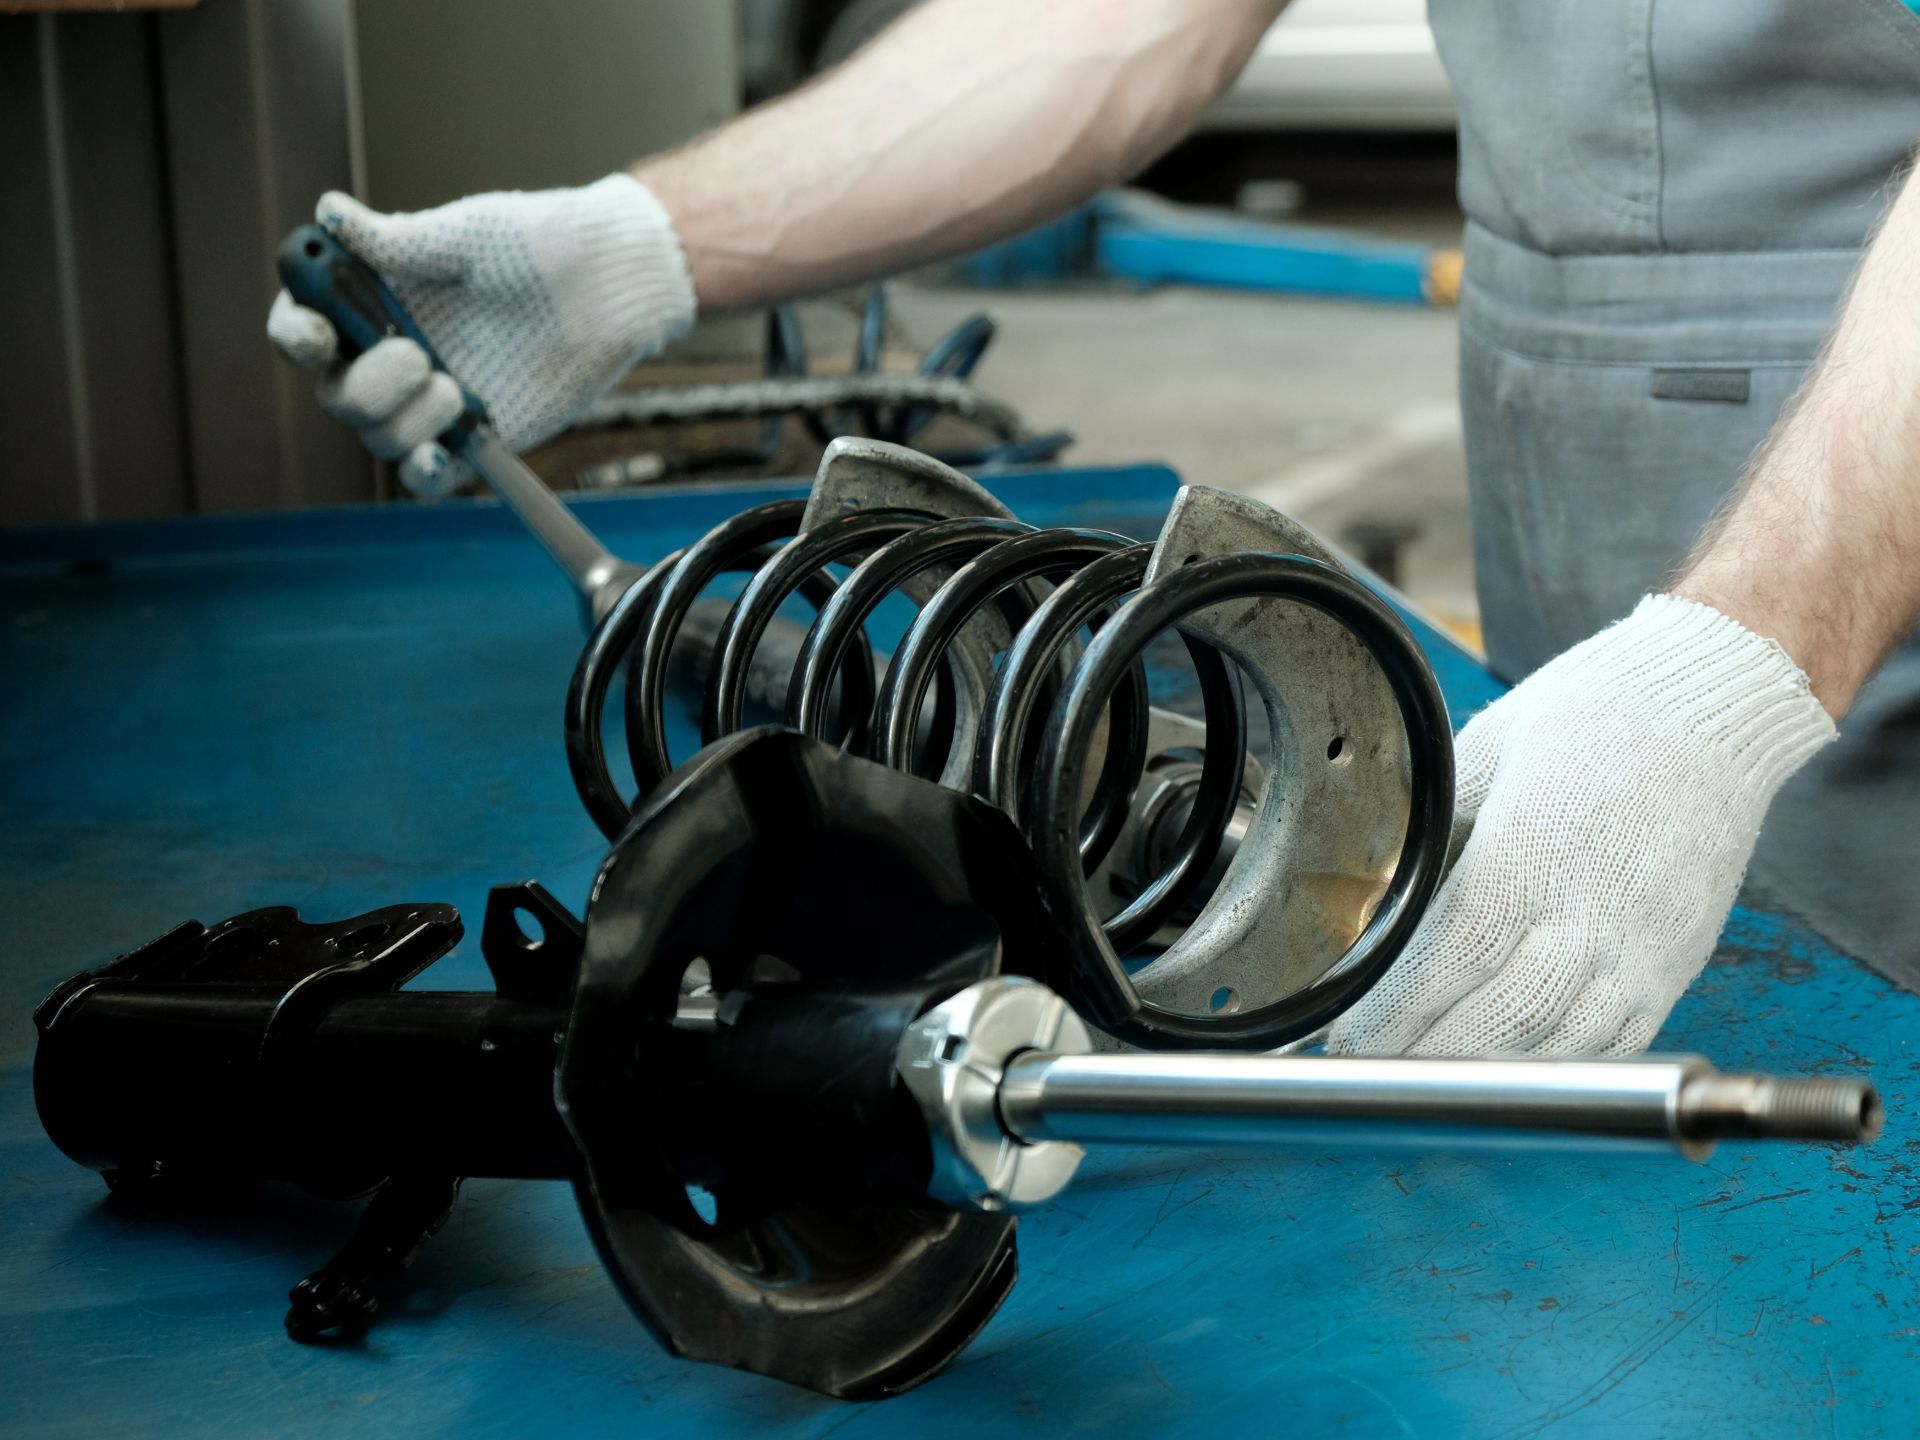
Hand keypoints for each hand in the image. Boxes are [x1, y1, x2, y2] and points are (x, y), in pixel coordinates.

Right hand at [266, 175, 694, 495]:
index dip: (297, 336)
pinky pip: (429, 478)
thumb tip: (329, 214)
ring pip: (381, 438)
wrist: (604, 283)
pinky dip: (426, 473)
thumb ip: (398, 240)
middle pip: (339, 397)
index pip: (304, 326)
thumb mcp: (463, 236)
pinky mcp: (471, 439)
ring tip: (456, 389)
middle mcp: (386, 357)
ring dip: (407, 423)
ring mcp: (427, 402)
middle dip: (368, 386)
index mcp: (366, 301)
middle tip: (417, 356)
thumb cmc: (528, 244)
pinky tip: (443, 453)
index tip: (319, 336)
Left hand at [1327, 595, 1834, 1056]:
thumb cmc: (1594, 718)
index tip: (1347, 1036)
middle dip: (1425, 1059)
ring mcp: (1640, 954)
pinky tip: (1511, 1070)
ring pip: (1556, 1049)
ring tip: (1427, 1082)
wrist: (1712, 709)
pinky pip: (1614, 1047)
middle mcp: (1590, 919)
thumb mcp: (1485, 749)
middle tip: (1370, 1070)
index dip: (1393, 1013)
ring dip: (1486, 1077)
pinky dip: (1557, 1068)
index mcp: (1528, 858)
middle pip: (1497, 1023)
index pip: (1448, 961)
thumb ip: (1435, 827)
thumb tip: (1379, 881)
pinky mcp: (1674, 970)